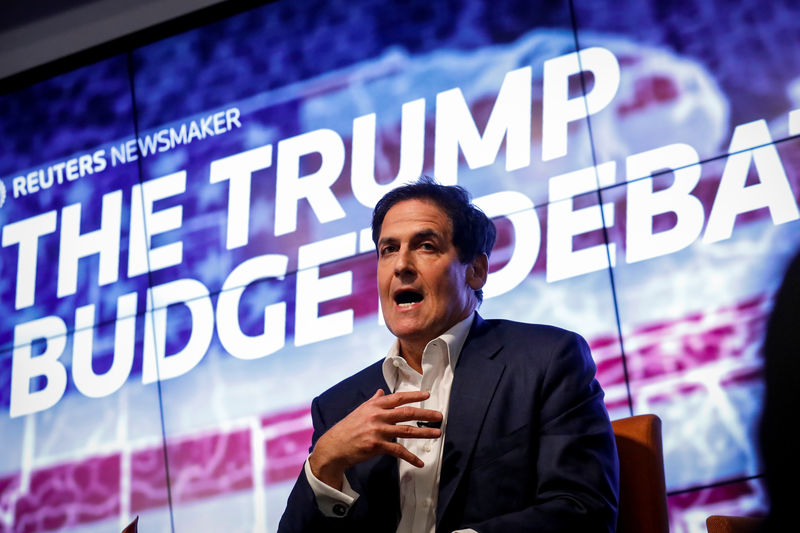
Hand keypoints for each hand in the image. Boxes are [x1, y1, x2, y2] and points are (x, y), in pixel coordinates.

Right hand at [309, 389, 442, 489]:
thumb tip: (381, 391)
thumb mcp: (360, 410)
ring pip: (406, 431)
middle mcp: (378, 415)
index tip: (427, 394)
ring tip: (437, 433)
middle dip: (425, 414)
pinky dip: (410, 457)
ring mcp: (378, 431)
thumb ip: (373, 401)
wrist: (334, 446)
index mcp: (375, 405)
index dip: (414, 396)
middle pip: (407, 413)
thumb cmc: (348, 428)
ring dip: (424, 433)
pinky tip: (419, 462)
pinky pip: (398, 451)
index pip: (398, 397)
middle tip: (439, 416)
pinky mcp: (377, 446)